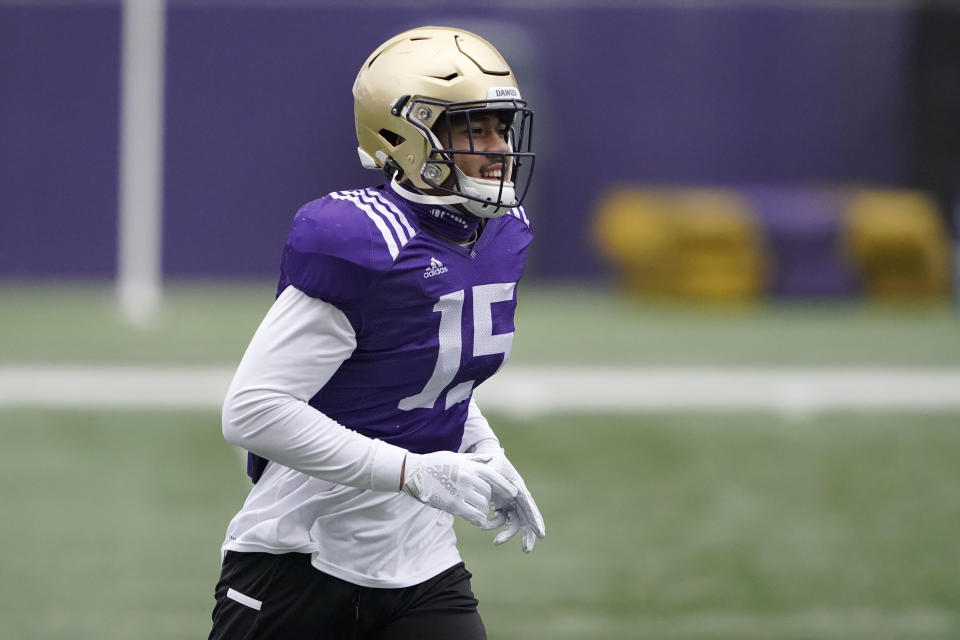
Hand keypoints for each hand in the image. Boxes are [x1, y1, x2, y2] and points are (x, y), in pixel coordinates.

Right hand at [401, 450, 517, 526]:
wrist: (413, 472)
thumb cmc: (434, 463)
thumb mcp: (456, 456)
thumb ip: (475, 459)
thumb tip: (492, 458)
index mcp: (469, 465)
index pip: (494, 476)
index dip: (506, 486)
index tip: (514, 493)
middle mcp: (468, 477)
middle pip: (488, 493)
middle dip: (488, 499)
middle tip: (485, 503)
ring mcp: (460, 491)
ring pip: (482, 505)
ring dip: (482, 509)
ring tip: (477, 510)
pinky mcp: (452, 504)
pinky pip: (473, 515)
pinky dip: (479, 519)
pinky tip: (478, 521)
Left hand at [479, 448, 545, 552]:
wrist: (486, 457)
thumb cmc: (491, 462)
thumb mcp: (493, 468)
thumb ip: (498, 480)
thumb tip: (510, 492)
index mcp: (519, 488)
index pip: (529, 507)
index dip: (535, 520)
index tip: (541, 534)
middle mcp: (518, 497)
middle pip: (526, 519)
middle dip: (528, 535)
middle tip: (526, 550)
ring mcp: (511, 502)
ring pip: (514, 523)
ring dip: (507, 534)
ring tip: (496, 542)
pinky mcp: (503, 505)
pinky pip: (501, 519)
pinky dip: (493, 524)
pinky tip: (483, 526)